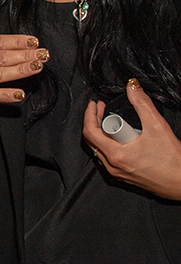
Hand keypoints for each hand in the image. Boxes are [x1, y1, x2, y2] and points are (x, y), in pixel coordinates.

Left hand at [84, 79, 180, 199]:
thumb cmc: (173, 162)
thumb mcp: (158, 127)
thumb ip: (142, 104)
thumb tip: (132, 87)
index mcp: (116, 155)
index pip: (90, 132)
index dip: (90, 114)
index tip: (95, 104)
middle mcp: (113, 166)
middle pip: (92, 140)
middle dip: (94, 121)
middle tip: (102, 109)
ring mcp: (118, 173)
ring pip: (100, 150)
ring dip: (102, 133)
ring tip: (110, 120)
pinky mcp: (124, 176)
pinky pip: (108, 158)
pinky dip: (109, 144)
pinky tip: (120, 137)